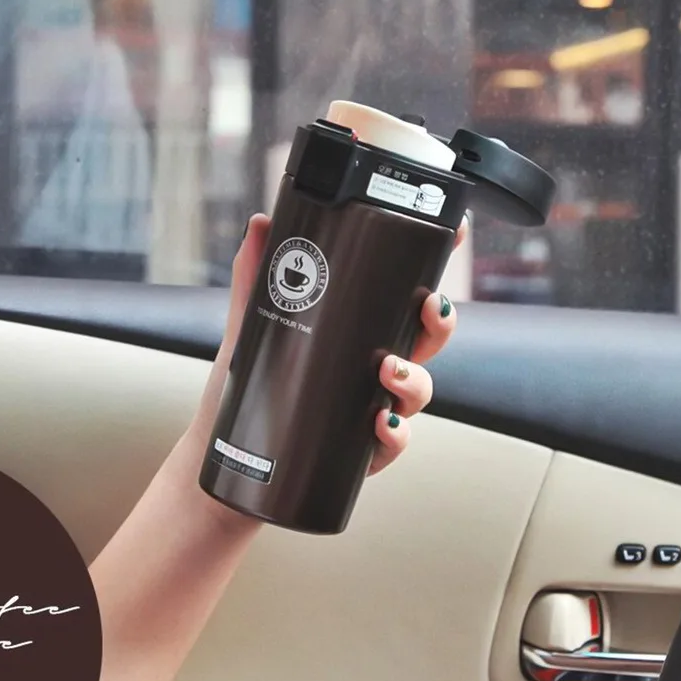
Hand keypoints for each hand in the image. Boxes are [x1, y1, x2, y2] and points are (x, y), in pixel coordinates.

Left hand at [182, 212, 468, 524]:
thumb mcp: (252, 328)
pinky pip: (394, 441)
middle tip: (429, 305)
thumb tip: (260, 224)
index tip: (455, 233)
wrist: (225, 456)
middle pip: (425, 339)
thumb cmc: (249, 390)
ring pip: (419, 389)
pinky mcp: (363, 450)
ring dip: (414, 378)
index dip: (434, 264)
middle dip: (439, 320)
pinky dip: (396, 434)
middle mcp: (373, 367)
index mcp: (357, 331)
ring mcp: (372, 407)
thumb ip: (255, 276)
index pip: (404, 294)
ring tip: (388, 371)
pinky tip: (381, 425)